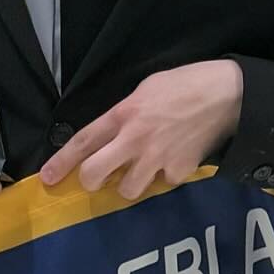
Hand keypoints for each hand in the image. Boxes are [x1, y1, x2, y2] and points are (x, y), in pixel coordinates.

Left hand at [40, 60, 243, 201]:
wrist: (226, 95)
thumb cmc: (183, 84)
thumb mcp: (145, 90)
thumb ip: (124, 114)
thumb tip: (112, 134)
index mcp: (123, 114)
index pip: (83, 142)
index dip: (61, 163)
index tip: (47, 179)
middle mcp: (134, 140)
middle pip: (95, 174)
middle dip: (90, 181)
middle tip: (97, 178)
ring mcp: (156, 159)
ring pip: (127, 189)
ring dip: (130, 182)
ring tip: (143, 168)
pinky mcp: (178, 171)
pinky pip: (162, 184)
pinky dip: (165, 177)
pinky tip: (174, 159)